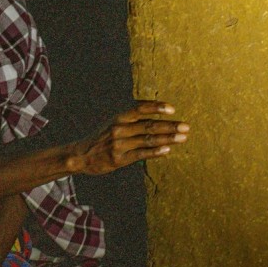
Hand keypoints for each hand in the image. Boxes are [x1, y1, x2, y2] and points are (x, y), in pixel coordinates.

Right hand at [71, 101, 187, 174]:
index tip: (172, 108)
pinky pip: (141, 154)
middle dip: (170, 126)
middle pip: (149, 125)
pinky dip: (155, 152)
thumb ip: (131, 117)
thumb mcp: (113, 122)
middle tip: (186, 126)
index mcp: (118, 117)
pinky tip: (167, 150)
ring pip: (148, 140)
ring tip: (183, 137)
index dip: (156, 107)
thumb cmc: (102, 137)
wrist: (81, 155)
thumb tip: (153, 108)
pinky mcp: (119, 159)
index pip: (140, 108)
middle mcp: (119, 129)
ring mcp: (119, 144)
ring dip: (168, 139)